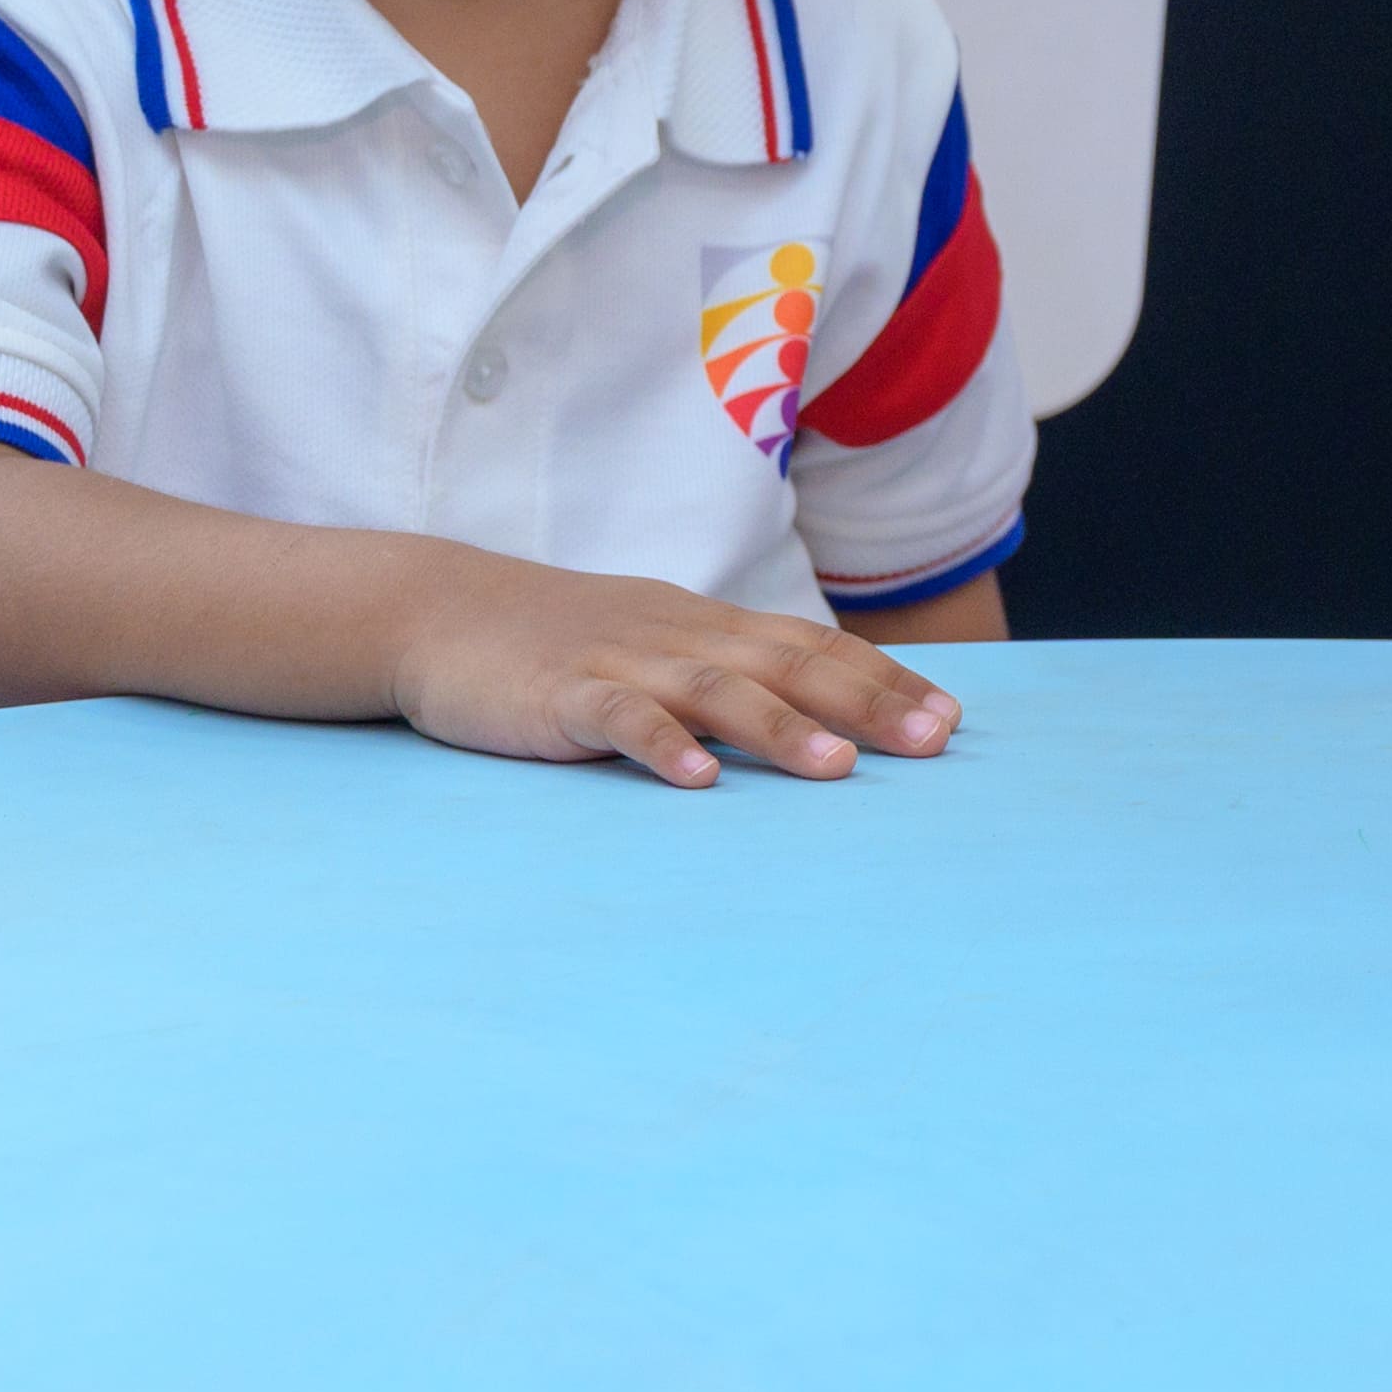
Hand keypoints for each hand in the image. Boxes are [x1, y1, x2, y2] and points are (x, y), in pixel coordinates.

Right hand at [390, 546, 963, 787]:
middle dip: (866, 702)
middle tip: (933, 742)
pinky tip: (697, 781)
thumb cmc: (563, 639)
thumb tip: (820, 710)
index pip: (814, 647)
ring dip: (781, 728)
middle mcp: (680, 638)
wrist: (440, 610)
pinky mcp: (560, 696)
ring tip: (838, 769)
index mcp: (709, 628)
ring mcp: (621, 664)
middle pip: (788, 665)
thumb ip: (729, 671)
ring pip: (715, 690)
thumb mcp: (659, 644)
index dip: (884, 680)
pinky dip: (661, 746)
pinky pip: (618, 720)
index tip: (951, 718)